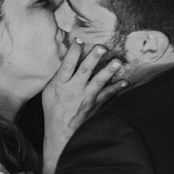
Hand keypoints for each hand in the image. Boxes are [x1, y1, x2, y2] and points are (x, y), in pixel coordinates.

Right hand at [42, 41, 126, 173]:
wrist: (61, 133)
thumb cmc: (54, 110)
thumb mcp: (48, 92)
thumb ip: (57, 76)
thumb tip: (64, 58)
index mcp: (60, 84)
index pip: (66, 65)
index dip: (73, 52)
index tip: (79, 40)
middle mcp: (74, 90)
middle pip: (84, 71)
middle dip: (93, 58)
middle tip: (101, 47)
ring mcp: (86, 98)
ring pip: (98, 82)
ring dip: (108, 71)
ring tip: (117, 62)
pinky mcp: (95, 105)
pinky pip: (108, 95)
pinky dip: (116, 88)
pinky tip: (124, 82)